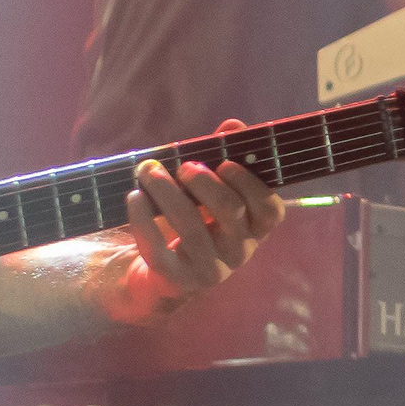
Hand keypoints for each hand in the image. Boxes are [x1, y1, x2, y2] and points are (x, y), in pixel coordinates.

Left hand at [104, 120, 281, 322]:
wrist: (161, 276)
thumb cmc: (192, 223)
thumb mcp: (209, 194)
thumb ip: (222, 160)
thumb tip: (234, 125)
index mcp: (254, 230)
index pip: (270, 211)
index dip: (251, 185)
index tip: (224, 163)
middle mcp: (240, 252)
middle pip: (230, 213)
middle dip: (205, 184)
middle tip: (183, 166)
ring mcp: (210, 269)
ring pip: (192, 229)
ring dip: (167, 193)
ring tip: (148, 171)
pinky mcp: (176, 280)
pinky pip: (159, 250)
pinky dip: (143, 220)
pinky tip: (134, 197)